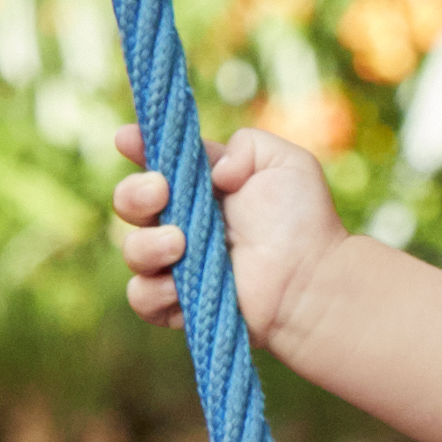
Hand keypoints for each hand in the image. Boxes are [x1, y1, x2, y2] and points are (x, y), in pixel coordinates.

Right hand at [110, 121, 342, 338]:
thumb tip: (213, 171)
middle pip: (129, 202)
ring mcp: (178, 264)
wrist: (314, 279)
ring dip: (147, 244)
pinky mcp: (178, 303)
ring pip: (133, 250)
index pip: (157, 162)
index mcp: (201, 187)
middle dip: (134, 192)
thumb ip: (246, 145)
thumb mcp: (285, 163)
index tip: (127, 138)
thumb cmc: (303, 222)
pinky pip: (142, 297)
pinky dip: (155, 290)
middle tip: (161, 192)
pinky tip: (180, 284)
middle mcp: (183, 223)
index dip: (137, 146)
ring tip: (180, 243)